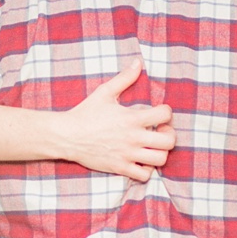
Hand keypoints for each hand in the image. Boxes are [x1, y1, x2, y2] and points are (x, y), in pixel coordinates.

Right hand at [54, 59, 174, 181]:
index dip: (166, 112)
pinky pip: (144, 175)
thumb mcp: (104, 92)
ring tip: (151, 146)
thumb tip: (138, 62)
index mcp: (131, 118)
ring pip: (160, 159)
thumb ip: (124, 78)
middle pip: (169, 141)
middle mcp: (133, 138)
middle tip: (160, 131)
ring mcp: (127, 155)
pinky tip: (140, 160)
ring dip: (160, 152)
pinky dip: (146, 169)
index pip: (165, 115)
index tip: (159, 113)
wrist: (67, 136)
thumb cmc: (86, 112)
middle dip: (169, 134)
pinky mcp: (120, 168)